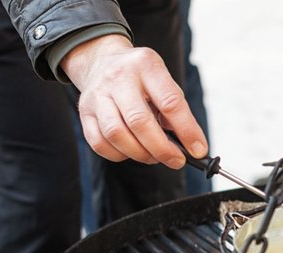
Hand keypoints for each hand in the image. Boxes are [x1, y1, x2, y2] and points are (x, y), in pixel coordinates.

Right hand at [61, 34, 206, 168]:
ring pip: (116, 134)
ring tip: (154, 156)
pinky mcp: (84, 111)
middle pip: (139, 121)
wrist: (103, 61)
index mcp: (147, 66)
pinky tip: (132, 152)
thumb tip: (190, 145)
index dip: (187, 131)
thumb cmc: (142, 79)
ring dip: (140, 154)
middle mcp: (118, 77)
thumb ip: (177, 110)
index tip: (198, 149)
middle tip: (177, 160)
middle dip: (162, 149)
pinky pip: (99, 143)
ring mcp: (97, 94)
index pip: (170, 103)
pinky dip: (119, 155)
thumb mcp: (164, 83)